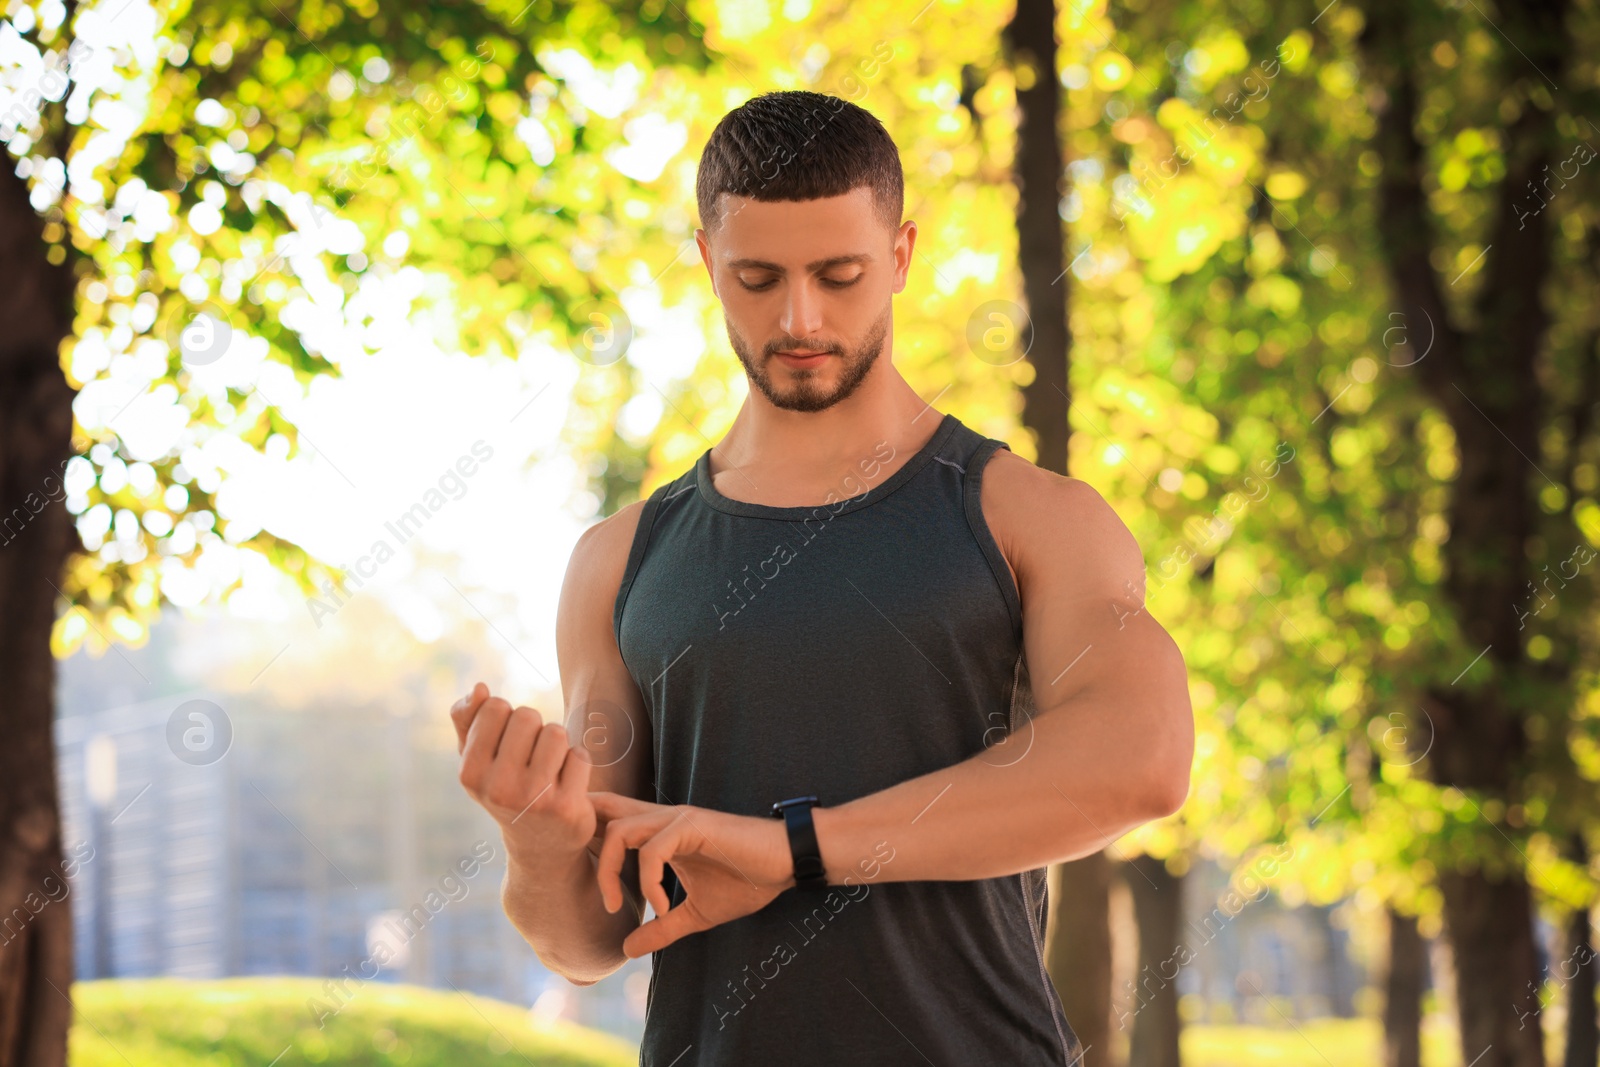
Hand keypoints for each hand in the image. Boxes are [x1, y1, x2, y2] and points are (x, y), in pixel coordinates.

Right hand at [453, 682, 595, 863]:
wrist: (541, 847)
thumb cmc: (507, 790)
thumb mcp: (478, 760)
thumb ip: (468, 720)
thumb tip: (478, 688)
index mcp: (469, 772)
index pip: (495, 707)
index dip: (508, 717)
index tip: (508, 743)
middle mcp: (498, 788)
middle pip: (527, 715)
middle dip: (534, 729)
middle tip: (532, 758)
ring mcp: (533, 799)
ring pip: (556, 732)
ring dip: (558, 745)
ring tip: (550, 769)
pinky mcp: (566, 807)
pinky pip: (580, 755)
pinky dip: (578, 763)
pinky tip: (568, 785)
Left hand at [591, 792, 796, 957]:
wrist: (788, 862)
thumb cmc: (748, 880)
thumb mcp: (696, 914)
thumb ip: (662, 928)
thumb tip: (627, 949)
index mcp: (660, 833)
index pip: (610, 819)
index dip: (585, 834)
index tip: (575, 875)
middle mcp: (662, 818)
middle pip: (602, 814)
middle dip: (582, 844)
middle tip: (595, 899)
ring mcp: (677, 819)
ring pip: (620, 831)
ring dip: (611, 872)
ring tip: (618, 908)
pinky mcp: (693, 826)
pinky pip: (653, 851)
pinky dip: (649, 882)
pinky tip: (663, 908)